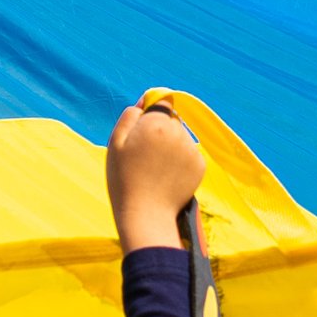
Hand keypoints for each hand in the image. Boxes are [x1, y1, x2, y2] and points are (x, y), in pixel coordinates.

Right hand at [107, 98, 205, 251]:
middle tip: (145, 156)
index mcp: (157, 123)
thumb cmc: (124, 180)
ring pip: (181, 137)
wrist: (145, 215)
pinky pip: (189, 155)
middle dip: (160, 131)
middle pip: (172, 120)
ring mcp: (192, 150)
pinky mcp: (200, 166)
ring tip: (155, 169)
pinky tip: (167, 176)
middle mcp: (179, 132)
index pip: (162, 103)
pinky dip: (180, 162)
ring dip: (171, 146)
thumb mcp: (115, 144)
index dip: (151, 114)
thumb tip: (145, 100)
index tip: (142, 132)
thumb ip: (130, 116)